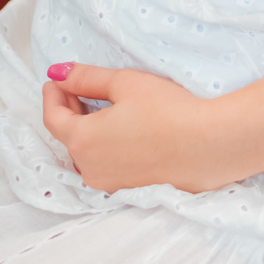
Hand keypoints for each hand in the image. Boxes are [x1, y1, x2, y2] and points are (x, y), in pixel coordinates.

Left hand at [42, 64, 226, 194]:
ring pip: (88, 156)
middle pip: (69, 138)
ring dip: (89, 133)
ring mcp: (110, 183)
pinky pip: (108, 168)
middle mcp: (89, 168)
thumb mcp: (125, 83)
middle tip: (80, 90)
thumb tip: (58, 73)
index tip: (56, 81)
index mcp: (82, 140)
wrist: (210, 145)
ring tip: (104, 112)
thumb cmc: (168, 110)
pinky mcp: (131, 190)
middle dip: (71, 112)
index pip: (53, 118)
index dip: (53, 96)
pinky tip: (125, 135)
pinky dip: (107, 150)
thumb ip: (87, 78)